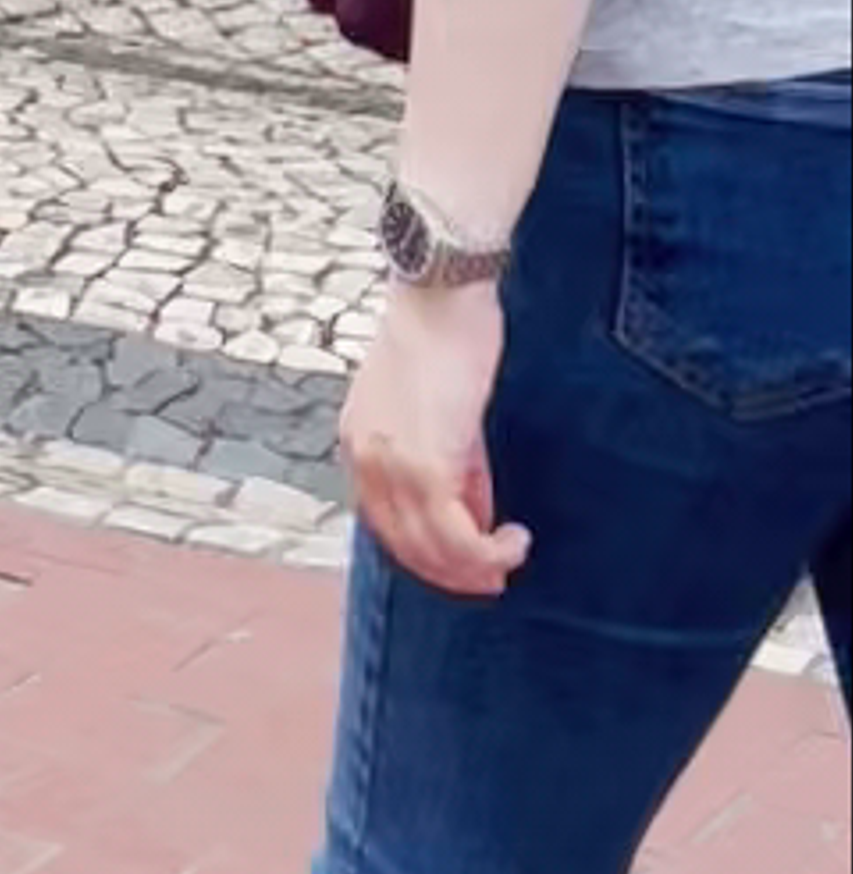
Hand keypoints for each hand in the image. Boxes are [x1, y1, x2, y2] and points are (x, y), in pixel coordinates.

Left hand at [339, 279, 527, 593]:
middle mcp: (366, 459)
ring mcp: (391, 466)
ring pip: (432, 549)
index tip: (466, 565)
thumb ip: (452, 466)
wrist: (442, 295)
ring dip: (475, 568)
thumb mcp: (440, 412)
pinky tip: (514, 540)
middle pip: (405, 545)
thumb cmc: (446, 337)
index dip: (427, 552)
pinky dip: (489, 551)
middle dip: (452, 572)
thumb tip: (476, 517)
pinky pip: (457, 535)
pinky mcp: (426, 465)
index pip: (386, 522)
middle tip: (494, 578)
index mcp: (360, 442)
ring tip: (510, 559)